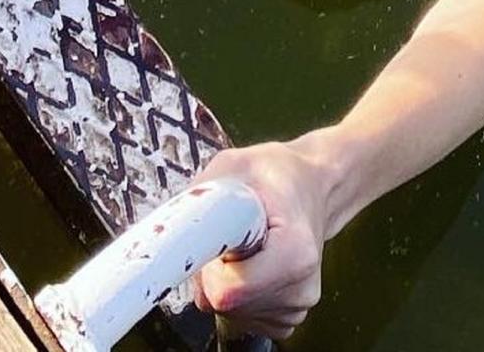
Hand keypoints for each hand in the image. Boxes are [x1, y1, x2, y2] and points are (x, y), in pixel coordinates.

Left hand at [191, 140, 336, 341]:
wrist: (315, 186)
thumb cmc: (278, 176)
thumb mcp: (235, 166)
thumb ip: (199, 200)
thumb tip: (168, 234)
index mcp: (294, 251)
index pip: (225, 291)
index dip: (207, 267)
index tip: (218, 239)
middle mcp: (301, 285)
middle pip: (223, 303)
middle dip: (214, 271)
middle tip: (235, 234)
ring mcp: (298, 305)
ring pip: (229, 312)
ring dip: (225, 281)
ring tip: (248, 246)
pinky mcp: (290, 316)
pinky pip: (242, 317)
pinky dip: (238, 294)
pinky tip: (254, 265)